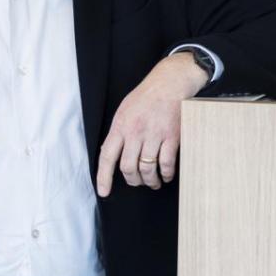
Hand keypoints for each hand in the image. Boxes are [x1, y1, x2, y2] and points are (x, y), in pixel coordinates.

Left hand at [96, 52, 208, 196]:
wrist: (170, 83)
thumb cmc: (145, 97)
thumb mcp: (124, 111)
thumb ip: (118, 132)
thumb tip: (111, 153)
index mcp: (120, 126)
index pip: (107, 156)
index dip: (103, 177)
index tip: (103, 192)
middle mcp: (135, 132)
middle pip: (128, 167)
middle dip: (132, 181)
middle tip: (137, 182)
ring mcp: (154, 135)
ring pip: (147, 169)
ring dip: (150, 181)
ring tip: (152, 182)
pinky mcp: (172, 137)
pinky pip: (166, 163)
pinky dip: (166, 174)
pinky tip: (166, 175)